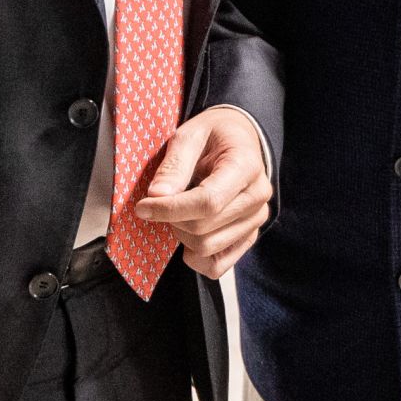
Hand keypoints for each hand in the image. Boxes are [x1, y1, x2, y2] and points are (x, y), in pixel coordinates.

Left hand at [134, 104, 273, 277]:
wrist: (238, 139)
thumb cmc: (213, 135)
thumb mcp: (189, 134)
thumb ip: (174, 164)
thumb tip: (157, 195)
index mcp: (245, 166)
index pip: (208, 201)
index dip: (170, 209)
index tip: (143, 206)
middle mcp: (257, 196)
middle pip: (204, 228)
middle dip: (171, 219)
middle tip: (159, 202)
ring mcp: (256, 219)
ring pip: (208, 249)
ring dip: (181, 235)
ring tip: (177, 211)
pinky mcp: (249, 236)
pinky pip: (218, 265)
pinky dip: (195, 257)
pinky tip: (186, 235)